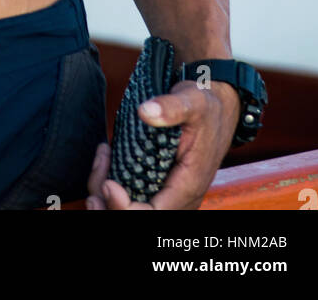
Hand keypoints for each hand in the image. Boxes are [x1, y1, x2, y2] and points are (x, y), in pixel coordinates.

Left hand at [86, 79, 240, 210]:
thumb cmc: (207, 106)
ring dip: (106, 193)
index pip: (152, 214)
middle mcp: (178, 198)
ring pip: (131, 210)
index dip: (124, 207)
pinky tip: (106, 159)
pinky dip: (112, 184)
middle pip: (137, 216)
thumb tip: (146, 111)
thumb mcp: (193, 100)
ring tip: (100, 160)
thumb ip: (172, 107)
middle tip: (98, 175)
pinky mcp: (159, 186)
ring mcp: (168, 195)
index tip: (108, 182)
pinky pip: (133, 198)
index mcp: (188, 185)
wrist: (219, 108)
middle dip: (110, 203)